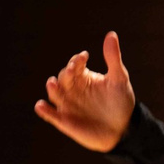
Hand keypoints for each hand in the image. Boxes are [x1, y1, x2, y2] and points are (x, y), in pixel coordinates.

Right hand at [34, 32, 136, 151]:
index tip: (84, 57)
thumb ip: (112, 58)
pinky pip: (50, 114)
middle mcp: (72, 89)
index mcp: (83, 77)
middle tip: (72, 69)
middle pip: (63, 77)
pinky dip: (44, 110)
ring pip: (54, 94)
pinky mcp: (64, 121)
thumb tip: (111, 34)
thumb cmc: (121, 102)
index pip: (74, 65)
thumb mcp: (118, 79)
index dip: (77, 60)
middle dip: (66, 73)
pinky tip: (40, 106)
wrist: (123, 129)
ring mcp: (67, 104)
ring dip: (52, 88)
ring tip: (53, 83)